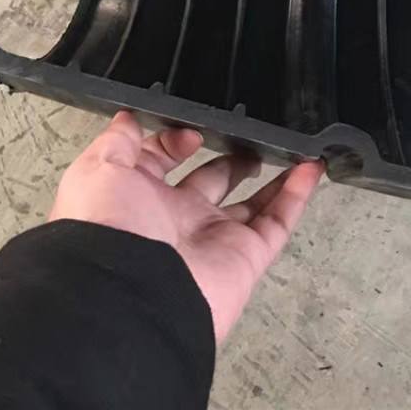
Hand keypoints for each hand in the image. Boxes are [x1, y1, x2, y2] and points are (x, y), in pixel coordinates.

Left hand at [49, 111, 323, 340]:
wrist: (130, 294)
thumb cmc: (107, 230)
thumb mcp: (98, 170)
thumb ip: (119, 140)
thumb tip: (129, 115)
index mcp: (141, 198)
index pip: (165, 163)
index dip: (179, 141)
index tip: (194, 130)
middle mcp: (179, 219)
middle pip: (214, 181)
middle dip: (230, 157)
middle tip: (249, 134)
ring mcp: (216, 238)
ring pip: (253, 202)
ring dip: (271, 175)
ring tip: (288, 145)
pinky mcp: (247, 255)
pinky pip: (279, 222)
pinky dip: (298, 195)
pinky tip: (312, 166)